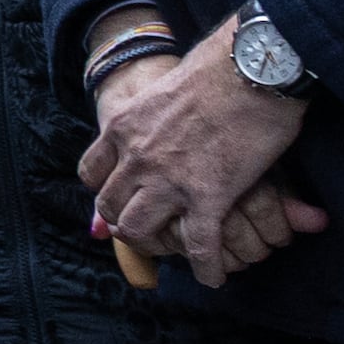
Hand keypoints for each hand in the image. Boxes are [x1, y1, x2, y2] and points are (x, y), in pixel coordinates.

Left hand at [83, 20, 325, 288]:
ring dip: (158, 246)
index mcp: (123, 126)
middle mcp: (137, 156)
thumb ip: (155, 112)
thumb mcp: (166, 89)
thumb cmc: (219, 69)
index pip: (92, 172)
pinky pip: (199, 246)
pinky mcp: (209, 195)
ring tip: (175, 252)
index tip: (121, 198)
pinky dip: (207, 268)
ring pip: (141, 230)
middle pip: (111, 206)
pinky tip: (214, 277)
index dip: (106, 190)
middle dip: (126, 223)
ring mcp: (168, 179)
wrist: (251, 66)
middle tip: (149, 232)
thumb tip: (163, 115)